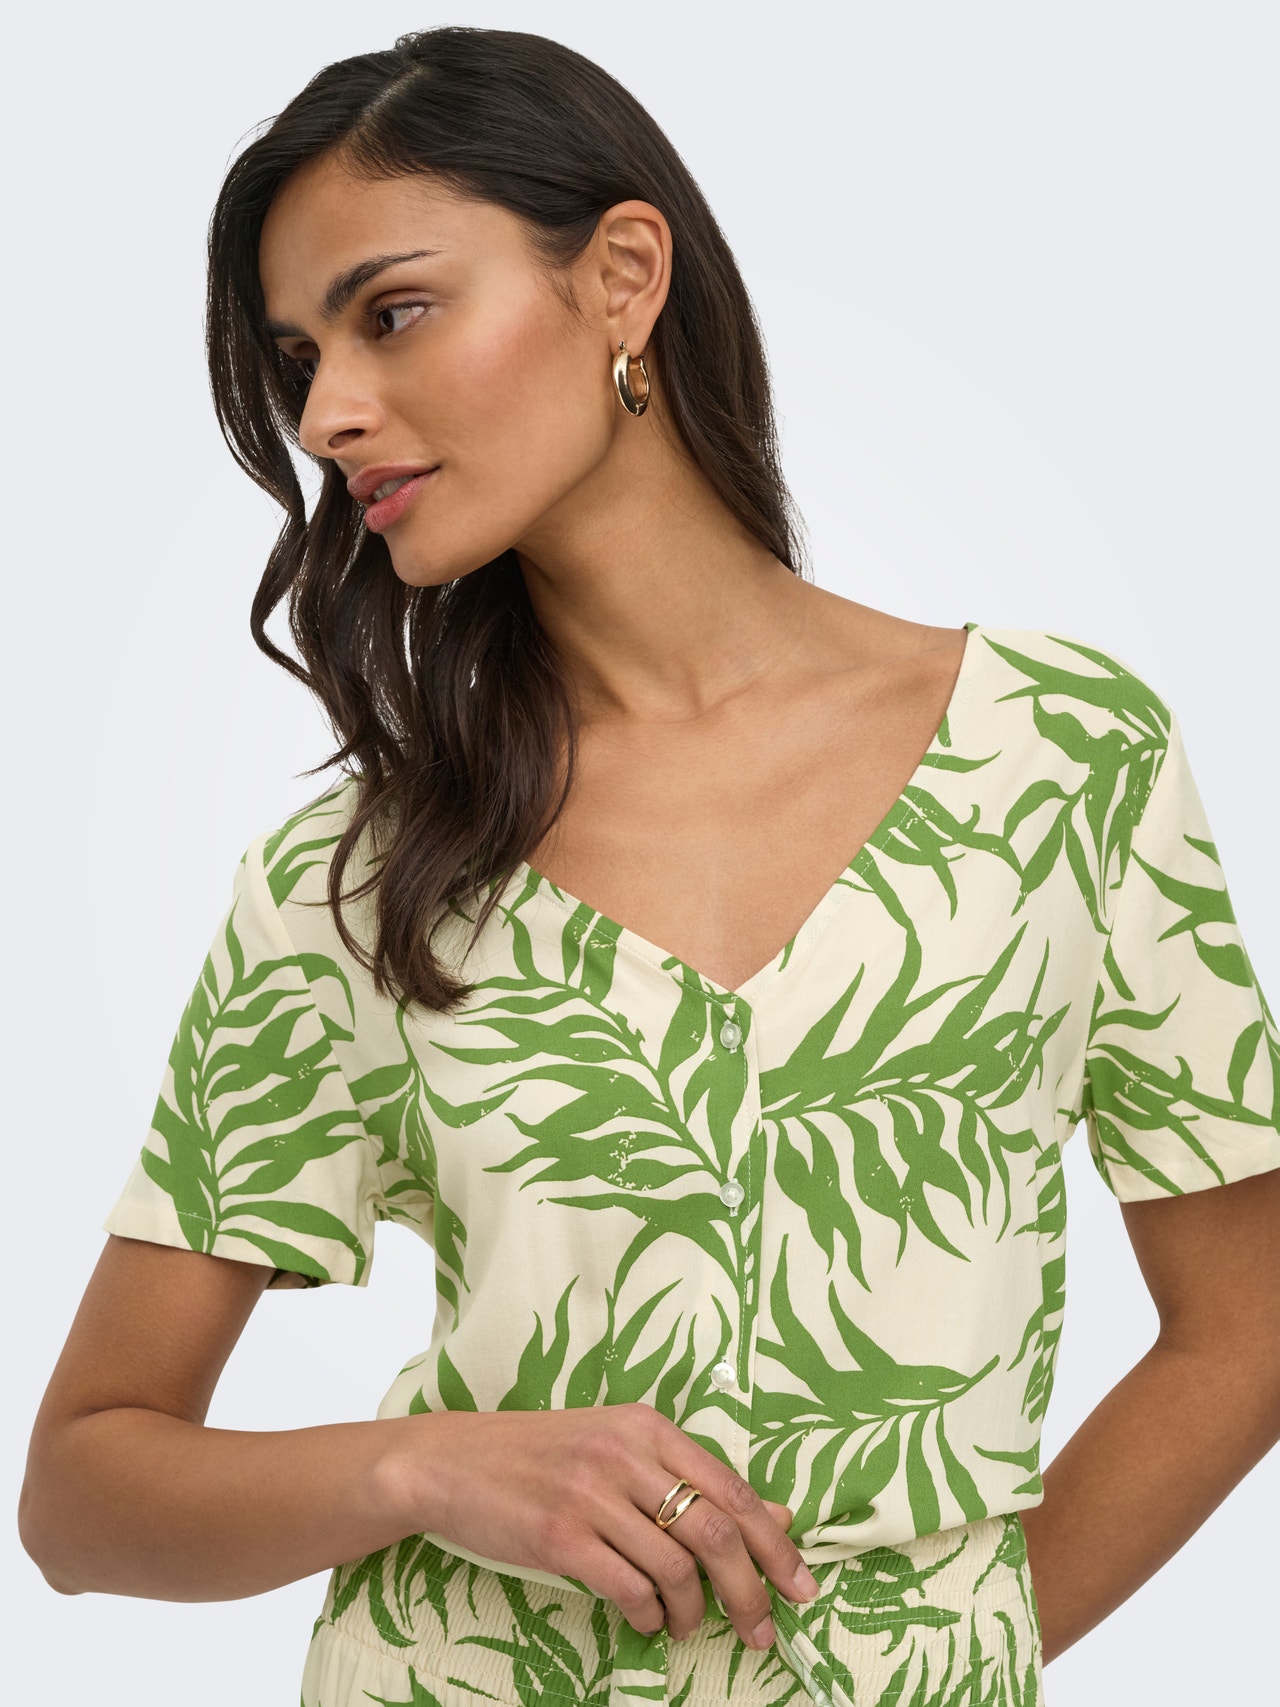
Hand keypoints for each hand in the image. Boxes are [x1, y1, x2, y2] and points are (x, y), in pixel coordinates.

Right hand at [398, 1401, 821, 1648]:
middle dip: (750, 1591)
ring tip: (686, 1627)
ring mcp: (591, 1494)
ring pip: (675, 1568)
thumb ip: (690, 1480)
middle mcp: (625, 1454)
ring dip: (693, 1612)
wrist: (452, 1462)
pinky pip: (629, 1588)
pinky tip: (646, 1621)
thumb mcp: (619, 1450)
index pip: (732, 1490)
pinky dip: (649, 1616)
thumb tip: (773, 1516)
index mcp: (647, 1427)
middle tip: (762, 1630)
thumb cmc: (542, 1456)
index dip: (775, 1545)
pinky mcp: (560, 1537)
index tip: (802, 1585)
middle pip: (716, 1532)